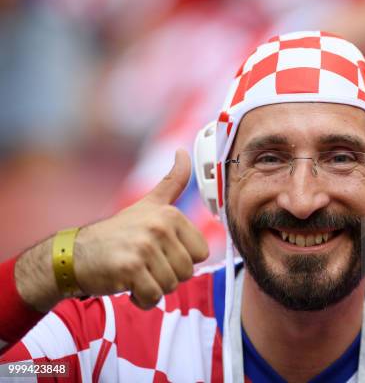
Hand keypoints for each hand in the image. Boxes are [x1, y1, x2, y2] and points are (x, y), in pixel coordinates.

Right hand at [73, 149, 208, 308]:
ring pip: (171, 285)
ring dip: (154, 288)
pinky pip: (153, 297)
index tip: (161, 252)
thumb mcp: (149, 204)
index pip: (201, 253)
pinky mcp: (130, 268)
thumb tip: (184, 152)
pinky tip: (128, 286)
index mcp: (170, 214)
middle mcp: (159, 227)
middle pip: (187, 271)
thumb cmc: (118, 233)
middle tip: (146, 265)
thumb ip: (172, 182)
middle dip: (168, 275)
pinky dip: (142, 299)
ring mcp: (144, 246)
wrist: (75, 254)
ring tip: (136, 274)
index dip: (182, 259)